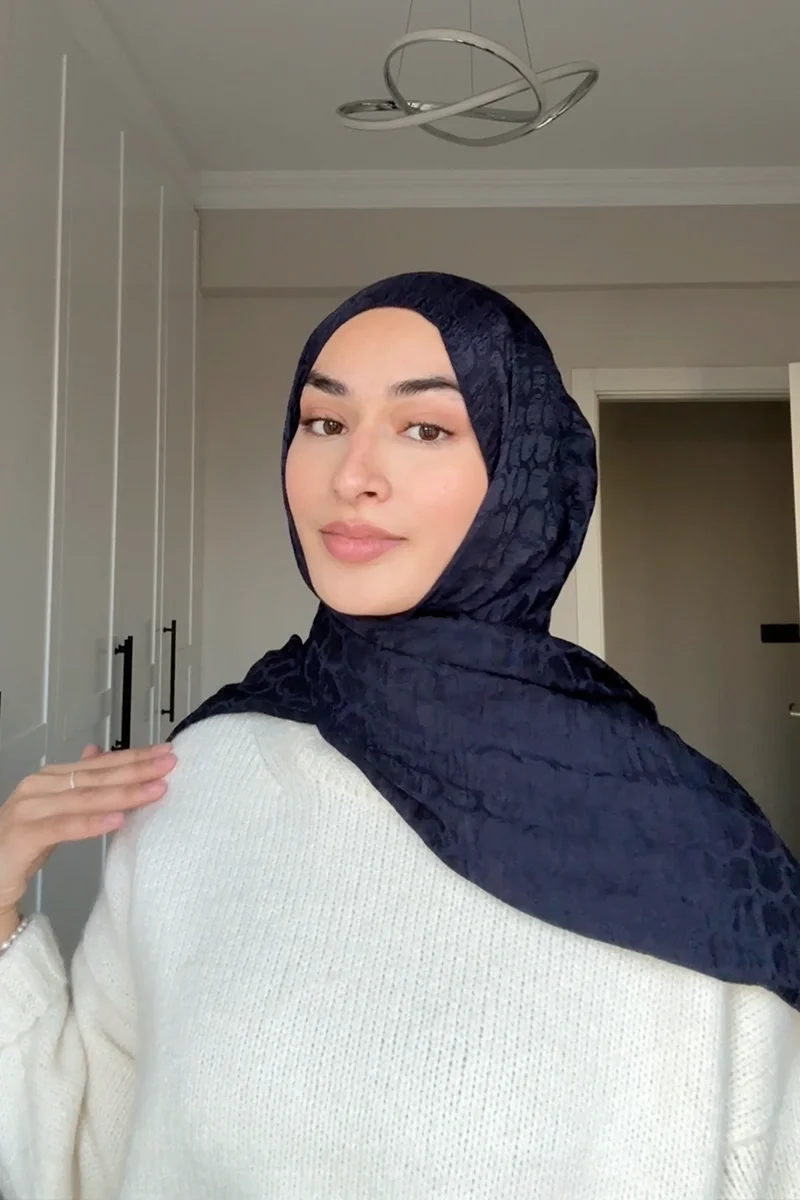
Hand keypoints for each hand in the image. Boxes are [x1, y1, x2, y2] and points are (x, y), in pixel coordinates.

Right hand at [0, 743, 175, 935]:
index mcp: (50, 778)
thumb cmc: (22, 845)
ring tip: (155, 789)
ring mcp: (28, 808)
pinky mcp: (23, 834)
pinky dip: (92, 822)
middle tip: (169, 765)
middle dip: (137, 770)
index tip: (165, 753)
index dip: (133, 758)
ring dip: (124, 793)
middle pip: (97, 777)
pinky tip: (119, 819)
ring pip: (85, 798)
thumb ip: (77, 784)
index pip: (100, 764)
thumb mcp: (55, 810)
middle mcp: (38, 787)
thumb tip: (98, 752)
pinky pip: (64, 826)